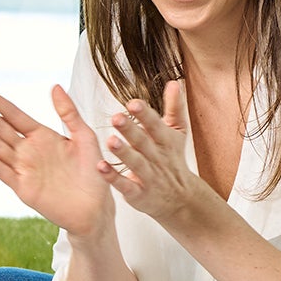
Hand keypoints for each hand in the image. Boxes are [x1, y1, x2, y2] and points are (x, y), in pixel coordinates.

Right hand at [0, 86, 114, 237]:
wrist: (96, 208)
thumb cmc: (94, 173)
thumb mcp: (85, 137)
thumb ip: (69, 113)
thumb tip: (55, 86)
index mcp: (42, 136)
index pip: (15, 116)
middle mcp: (29, 151)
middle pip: (0, 128)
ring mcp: (23, 169)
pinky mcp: (22, 187)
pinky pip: (1, 171)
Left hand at [103, 80, 211, 223]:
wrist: (180, 198)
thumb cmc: (172, 159)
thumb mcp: (177, 133)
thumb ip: (174, 107)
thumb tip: (174, 82)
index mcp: (165, 140)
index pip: (155, 125)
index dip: (145, 114)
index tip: (133, 102)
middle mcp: (157, 157)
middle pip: (143, 142)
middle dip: (131, 130)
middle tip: (117, 117)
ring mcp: (148, 176)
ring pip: (135, 163)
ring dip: (123, 153)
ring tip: (110, 140)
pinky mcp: (138, 193)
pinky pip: (125, 185)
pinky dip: (113, 177)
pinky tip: (100, 167)